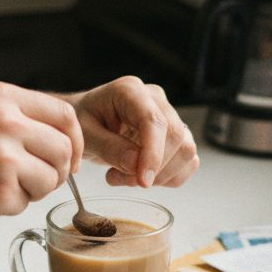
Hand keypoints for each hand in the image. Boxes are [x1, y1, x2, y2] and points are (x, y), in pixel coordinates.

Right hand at [0, 82, 82, 232]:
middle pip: (64, 149)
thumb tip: (55, 135)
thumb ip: (10, 116)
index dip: (72, 141)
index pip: (64, 114)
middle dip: (56, 171)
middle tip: (34, 182)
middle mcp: (5, 120)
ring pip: (50, 179)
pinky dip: (7, 207)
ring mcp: (3, 156)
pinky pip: (24, 203)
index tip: (67, 158)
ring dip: (31, 191)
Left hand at [66, 76, 198, 187]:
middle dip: (153, 169)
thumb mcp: (85, 135)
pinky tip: (142, 177)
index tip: (143, 181)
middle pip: (175, 137)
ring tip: (124, 177)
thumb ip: (109, 148)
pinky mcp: (175, 134)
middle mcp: (155, 99)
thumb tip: (136, 164)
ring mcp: (169, 115)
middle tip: (118, 179)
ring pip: (186, 150)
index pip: (154, 121)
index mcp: (130, 91)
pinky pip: (188, 161)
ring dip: (160, 176)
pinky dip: (168, 178)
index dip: (153, 154)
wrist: (86, 120)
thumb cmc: (83, 121)